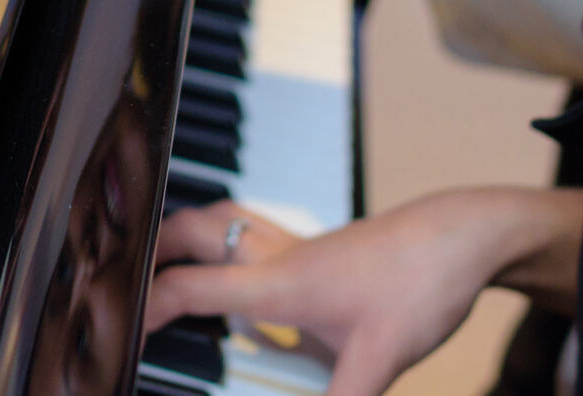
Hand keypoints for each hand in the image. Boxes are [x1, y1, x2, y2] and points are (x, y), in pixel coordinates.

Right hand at [145, 190, 582, 395]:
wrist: (466, 237)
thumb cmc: (423, 284)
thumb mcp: (381, 361)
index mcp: (279, 282)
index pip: (189, 288)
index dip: (144, 311)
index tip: (116, 337)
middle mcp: (280, 255)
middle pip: (193, 229)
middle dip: (148, 250)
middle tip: (121, 279)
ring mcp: (301, 245)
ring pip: (224, 220)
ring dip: (187, 235)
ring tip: (165, 264)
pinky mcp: (322, 248)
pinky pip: (256, 234)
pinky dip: (230, 245)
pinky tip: (244, 279)